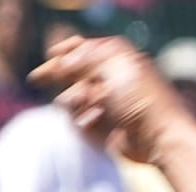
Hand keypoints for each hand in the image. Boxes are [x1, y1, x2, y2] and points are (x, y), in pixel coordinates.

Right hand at [30, 35, 189, 161]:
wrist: (160, 138)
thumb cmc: (141, 99)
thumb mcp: (113, 67)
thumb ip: (85, 58)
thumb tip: (63, 60)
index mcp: (118, 60)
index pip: (87, 50)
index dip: (68, 50)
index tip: (52, 52)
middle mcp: (110, 81)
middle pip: (74, 74)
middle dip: (56, 74)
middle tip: (36, 78)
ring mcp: (106, 105)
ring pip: (72, 99)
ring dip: (76, 102)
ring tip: (94, 107)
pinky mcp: (103, 128)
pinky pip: (79, 122)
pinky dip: (84, 122)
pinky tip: (97, 123)